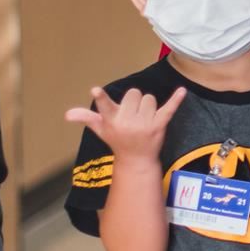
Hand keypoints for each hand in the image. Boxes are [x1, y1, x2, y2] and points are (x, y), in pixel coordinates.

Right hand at [64, 85, 185, 158]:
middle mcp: (127, 122)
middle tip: (132, 115)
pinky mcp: (159, 125)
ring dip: (147, 106)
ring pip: (149, 98)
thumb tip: (67, 114)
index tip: (95, 90)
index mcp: (112, 120)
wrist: (136, 160)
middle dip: (134, 101)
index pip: (105, 106)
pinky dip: (176, 100)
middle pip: (134, 93)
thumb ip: (87, 118)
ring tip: (143, 119)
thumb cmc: (117, 140)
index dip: (101, 98)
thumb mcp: (101, 129)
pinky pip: (168, 109)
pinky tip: (182, 91)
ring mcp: (144, 124)